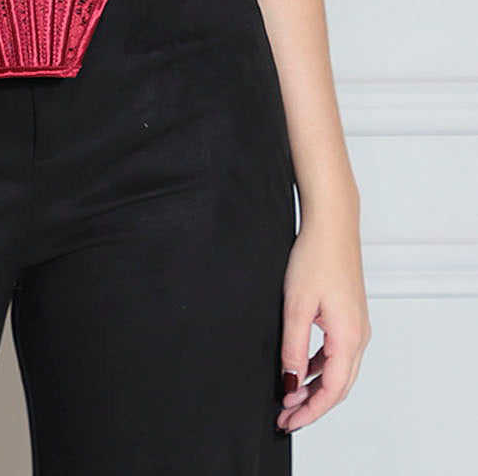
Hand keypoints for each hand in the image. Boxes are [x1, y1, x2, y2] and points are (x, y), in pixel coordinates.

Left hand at [277, 211, 371, 433]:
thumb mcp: (296, 306)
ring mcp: (358, 326)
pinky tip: (301, 369)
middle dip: (312, 406)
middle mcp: (360, 336)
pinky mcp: (351, 317)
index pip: (332, 391)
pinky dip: (320, 368)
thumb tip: (292, 383)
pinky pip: (338, 354)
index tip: (288, 421)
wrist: (332, 224)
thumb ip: (293, 349)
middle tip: (286, 418)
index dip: (309, 411)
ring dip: (316, 388)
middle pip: (339, 387)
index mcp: (349, 337)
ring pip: (339, 372)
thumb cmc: (316, 256)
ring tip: (290, 397)